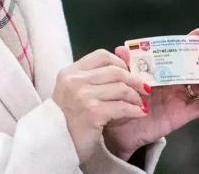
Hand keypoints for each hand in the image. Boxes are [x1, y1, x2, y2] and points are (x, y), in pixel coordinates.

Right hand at [52, 49, 151, 163]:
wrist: (55, 144)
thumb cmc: (65, 119)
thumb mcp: (71, 92)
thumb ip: (90, 79)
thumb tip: (123, 66)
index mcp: (69, 72)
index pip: (101, 56)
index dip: (120, 62)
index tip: (129, 73)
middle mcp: (74, 80)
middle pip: (115, 70)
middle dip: (134, 79)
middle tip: (143, 88)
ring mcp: (83, 96)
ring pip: (121, 88)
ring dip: (136, 96)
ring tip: (140, 103)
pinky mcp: (93, 113)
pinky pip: (122, 107)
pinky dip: (135, 110)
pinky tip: (140, 113)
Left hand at [102, 27, 198, 158]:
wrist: (120, 126)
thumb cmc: (124, 96)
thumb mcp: (124, 78)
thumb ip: (125, 65)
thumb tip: (121, 50)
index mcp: (163, 68)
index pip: (182, 51)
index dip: (194, 41)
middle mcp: (175, 81)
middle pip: (196, 66)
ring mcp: (180, 97)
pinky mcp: (181, 115)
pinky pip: (197, 108)